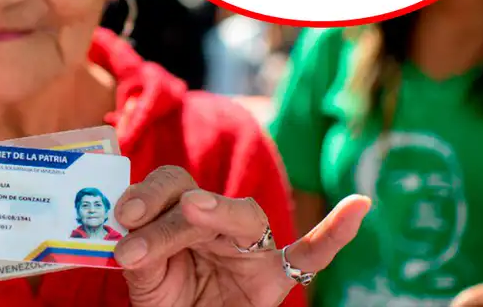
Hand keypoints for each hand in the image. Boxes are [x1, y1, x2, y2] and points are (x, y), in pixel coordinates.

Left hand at [113, 165, 370, 306]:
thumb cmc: (166, 300)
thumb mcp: (144, 279)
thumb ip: (141, 255)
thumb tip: (124, 239)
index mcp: (183, 217)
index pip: (170, 187)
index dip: (146, 193)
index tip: (123, 214)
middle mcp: (217, 224)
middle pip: (200, 197)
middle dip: (167, 211)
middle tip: (135, 223)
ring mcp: (251, 248)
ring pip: (243, 217)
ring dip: (217, 210)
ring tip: (191, 212)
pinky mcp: (277, 276)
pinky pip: (312, 253)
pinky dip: (336, 232)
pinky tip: (359, 206)